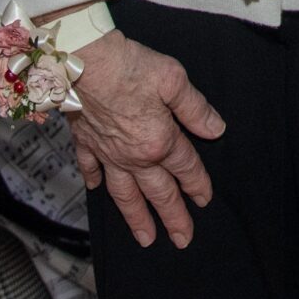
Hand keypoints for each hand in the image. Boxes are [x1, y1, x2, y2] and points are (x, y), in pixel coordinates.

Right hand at [64, 31, 226, 248]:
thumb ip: (196, 109)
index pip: (186, 168)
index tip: (205, 200)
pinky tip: (96, 190)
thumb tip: (216, 129)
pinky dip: (93, 181)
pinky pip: (90, 168)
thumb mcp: (174, 81)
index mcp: (160, 141)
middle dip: (173, 217)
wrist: (83, 60)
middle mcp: (134, 155)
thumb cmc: (129, 66)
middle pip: (159, 192)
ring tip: (146, 238)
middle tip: (182, 239)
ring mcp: (107, 152)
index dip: (198, 185)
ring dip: (136, 217)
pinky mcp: (85, 141)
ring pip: (125, 193)